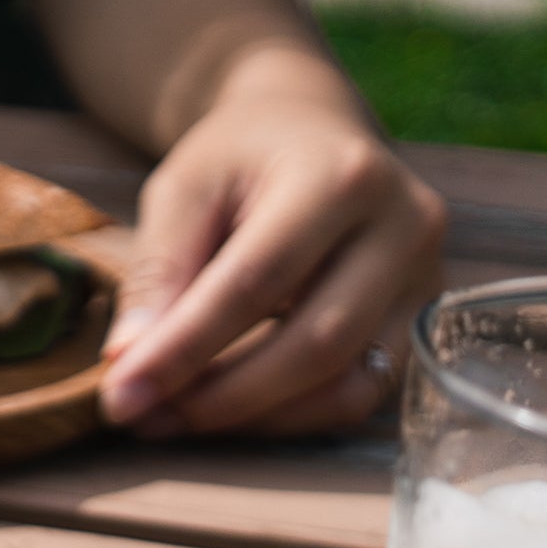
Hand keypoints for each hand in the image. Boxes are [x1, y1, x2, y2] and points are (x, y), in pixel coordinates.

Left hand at [100, 54, 445, 437]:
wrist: (307, 128)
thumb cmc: (237, 159)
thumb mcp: (182, 189)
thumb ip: (157, 271)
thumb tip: (128, 361)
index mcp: (340, 177)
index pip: (256, 282)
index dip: (185, 348)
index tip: (120, 394)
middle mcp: (404, 226)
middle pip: (315, 343)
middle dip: (220, 396)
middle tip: (143, 417)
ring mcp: (426, 277)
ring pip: (348, 384)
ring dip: (253, 418)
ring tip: (173, 419)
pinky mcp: (420, 318)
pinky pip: (362, 393)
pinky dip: (289, 417)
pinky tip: (227, 411)